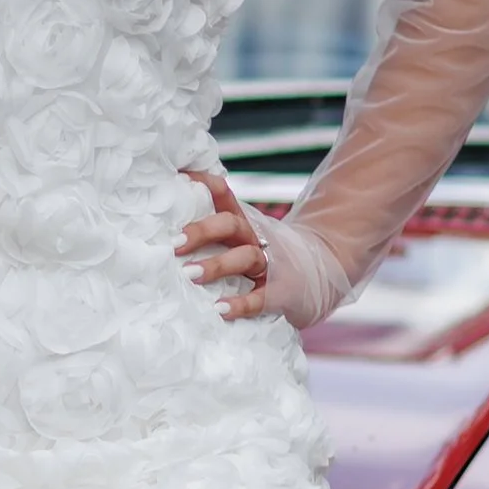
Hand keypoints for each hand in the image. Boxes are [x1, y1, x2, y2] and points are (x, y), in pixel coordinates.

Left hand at [176, 170, 351, 327]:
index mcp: (243, 223)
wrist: (321, 276)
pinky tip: (220, 310)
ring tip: (189, 275)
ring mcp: (271, 265)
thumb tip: (166, 230)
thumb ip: (213, 234)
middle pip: (230, 225)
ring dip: (216, 265)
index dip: (204, 184)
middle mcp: (256, 239)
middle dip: (202, 231)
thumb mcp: (243, 239)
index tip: (179, 178)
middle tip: (175, 242)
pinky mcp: (280, 293)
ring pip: (244, 257)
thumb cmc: (266, 258)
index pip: (223, 196)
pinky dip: (240, 304)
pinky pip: (260, 298)